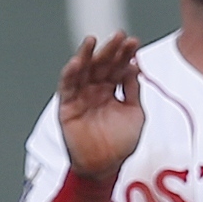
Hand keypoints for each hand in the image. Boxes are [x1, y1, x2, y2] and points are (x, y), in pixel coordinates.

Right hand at [56, 31, 144, 181]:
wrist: (104, 166)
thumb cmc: (121, 143)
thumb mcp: (135, 113)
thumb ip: (133, 90)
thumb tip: (135, 66)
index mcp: (111, 89)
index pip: (118, 66)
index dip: (125, 54)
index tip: (134, 41)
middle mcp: (95, 89)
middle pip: (101, 64)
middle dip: (109, 50)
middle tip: (118, 35)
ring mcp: (81, 96)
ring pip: (82, 71)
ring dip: (86, 55)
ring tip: (92, 40)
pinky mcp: (67, 106)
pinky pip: (67, 87)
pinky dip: (70, 74)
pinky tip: (75, 62)